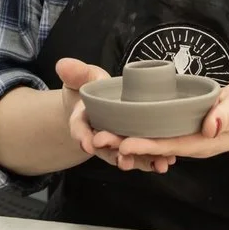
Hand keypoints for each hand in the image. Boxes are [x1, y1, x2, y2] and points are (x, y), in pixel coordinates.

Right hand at [56, 58, 175, 172]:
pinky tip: (165, 163)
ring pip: (124, 156)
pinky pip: (141, 156)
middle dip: (113, 154)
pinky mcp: (133, 146)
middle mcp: (99, 137)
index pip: (79, 130)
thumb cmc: (93, 88)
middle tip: (122, 159)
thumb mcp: (84, 77)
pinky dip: (153, 161)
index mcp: (83, 121)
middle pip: (104, 149)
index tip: (87, 143)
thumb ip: (76, 72)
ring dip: (138, 162)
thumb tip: (63, 64)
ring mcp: (116, 144)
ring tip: (152, 165)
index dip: (82, 136)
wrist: (103, 102)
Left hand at [105, 81, 228, 161]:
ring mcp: (183, 135)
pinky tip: (117, 124)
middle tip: (96, 138)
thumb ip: (228, 116)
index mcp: (200, 141)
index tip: (122, 144)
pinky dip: (136, 129)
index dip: (145, 145)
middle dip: (125, 143)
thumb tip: (209, 126)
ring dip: (125, 137)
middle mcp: (187, 142)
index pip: (168, 145)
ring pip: (150, 139)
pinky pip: (156, 131)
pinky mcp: (180, 125)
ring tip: (97, 134)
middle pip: (152, 146)